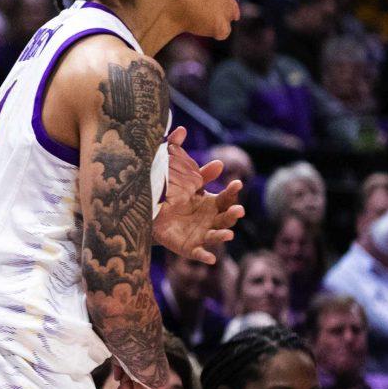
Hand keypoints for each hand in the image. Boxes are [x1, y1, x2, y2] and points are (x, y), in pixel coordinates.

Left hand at [151, 126, 245, 263]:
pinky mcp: (188, 248)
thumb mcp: (171, 170)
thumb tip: (182, 129)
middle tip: (238, 210)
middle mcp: (210, 219)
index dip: (231, 192)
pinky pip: (198, 254)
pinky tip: (211, 259)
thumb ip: (177, 151)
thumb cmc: (167, 191)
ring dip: (223, 236)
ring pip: (216, 236)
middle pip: (226, 218)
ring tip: (229, 235)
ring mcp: (200, 234)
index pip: (226, 197)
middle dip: (233, 214)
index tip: (236, 184)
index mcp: (211, 202)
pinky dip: (205, 257)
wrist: (149, 213)